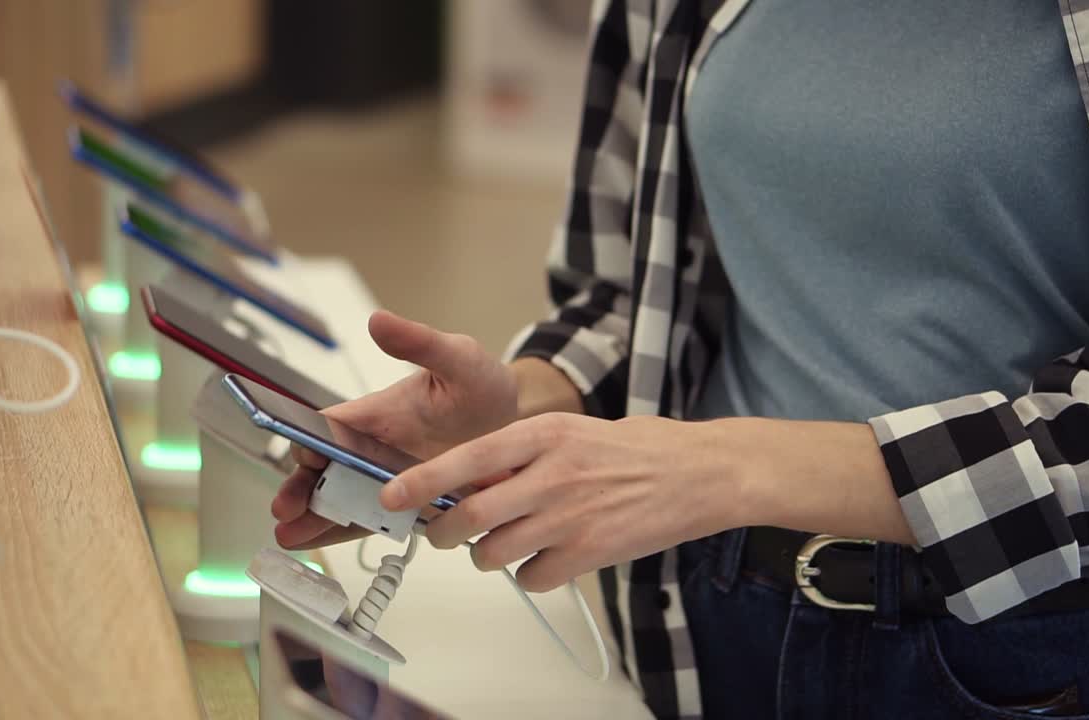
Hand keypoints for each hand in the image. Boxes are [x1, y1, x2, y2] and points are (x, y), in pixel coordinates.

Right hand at [272, 310, 518, 549]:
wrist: (514, 416)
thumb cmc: (479, 381)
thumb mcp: (457, 357)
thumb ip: (419, 342)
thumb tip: (379, 320)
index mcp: (377, 411)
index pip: (331, 425)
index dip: (311, 439)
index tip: (305, 456)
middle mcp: (375, 445)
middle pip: (326, 466)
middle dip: (301, 487)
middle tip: (285, 507)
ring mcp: (388, 476)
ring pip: (341, 497)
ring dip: (315, 516)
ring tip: (290, 536)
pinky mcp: (407, 500)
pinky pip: (370, 518)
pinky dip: (343, 530)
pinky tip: (315, 543)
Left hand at [380, 413, 750, 591]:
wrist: (698, 474)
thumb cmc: (635, 450)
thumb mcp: (570, 431)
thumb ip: (519, 453)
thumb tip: (466, 480)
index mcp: (543, 434)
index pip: (464, 460)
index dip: (419, 482)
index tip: (390, 496)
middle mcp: (550, 475)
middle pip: (468, 516)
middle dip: (442, 532)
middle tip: (443, 533)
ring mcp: (568, 518)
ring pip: (492, 553)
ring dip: (485, 555)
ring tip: (506, 542)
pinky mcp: (588, 554)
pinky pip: (530, 577)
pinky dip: (529, 573)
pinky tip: (549, 555)